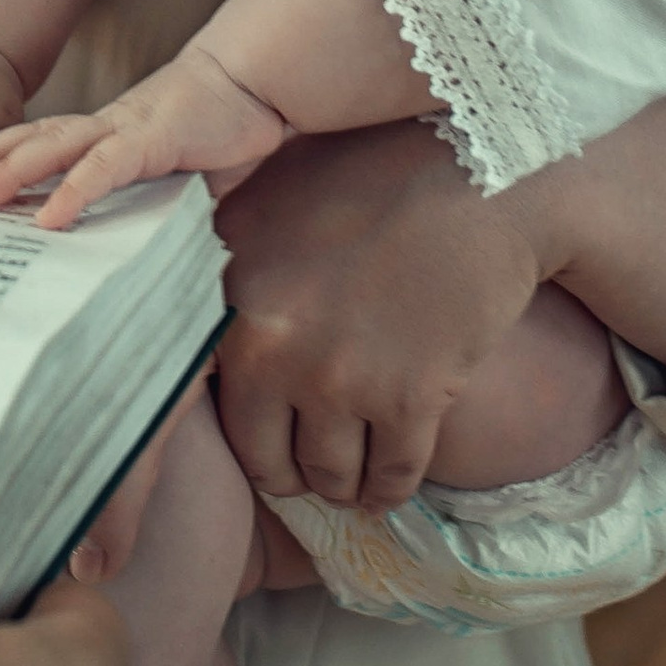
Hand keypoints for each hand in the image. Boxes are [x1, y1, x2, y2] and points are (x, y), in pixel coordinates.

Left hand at [0, 39, 281, 229]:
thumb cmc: (220, 124)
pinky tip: (50, 218)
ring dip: (12, 170)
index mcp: (109, 133)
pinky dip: (74, 191)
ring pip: (55, 147)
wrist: (255, 79)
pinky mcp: (152, 138)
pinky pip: (104, 168)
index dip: (5, 155)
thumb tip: (152, 247)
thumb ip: (162, 206)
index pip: (46, 141)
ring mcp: (126, 129)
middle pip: (33, 139)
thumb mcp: (183, 175)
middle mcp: (107, 127)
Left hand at [213, 120, 547, 508]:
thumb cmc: (375, 175)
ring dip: (339, 484)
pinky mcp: (409, 398)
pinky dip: (389, 489)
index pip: (202, 397)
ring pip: (329, 474)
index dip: (232, 425)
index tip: (252, 434)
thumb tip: (182, 314)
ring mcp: (339, 374)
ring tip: (347, 478)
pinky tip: (388, 484)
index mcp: (229, 290)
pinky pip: (391, 476)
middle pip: (265, 457)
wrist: (483, 179)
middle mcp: (272, 340)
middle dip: (285, 473)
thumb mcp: (269, 198)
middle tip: (301, 470)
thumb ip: (220, 258)